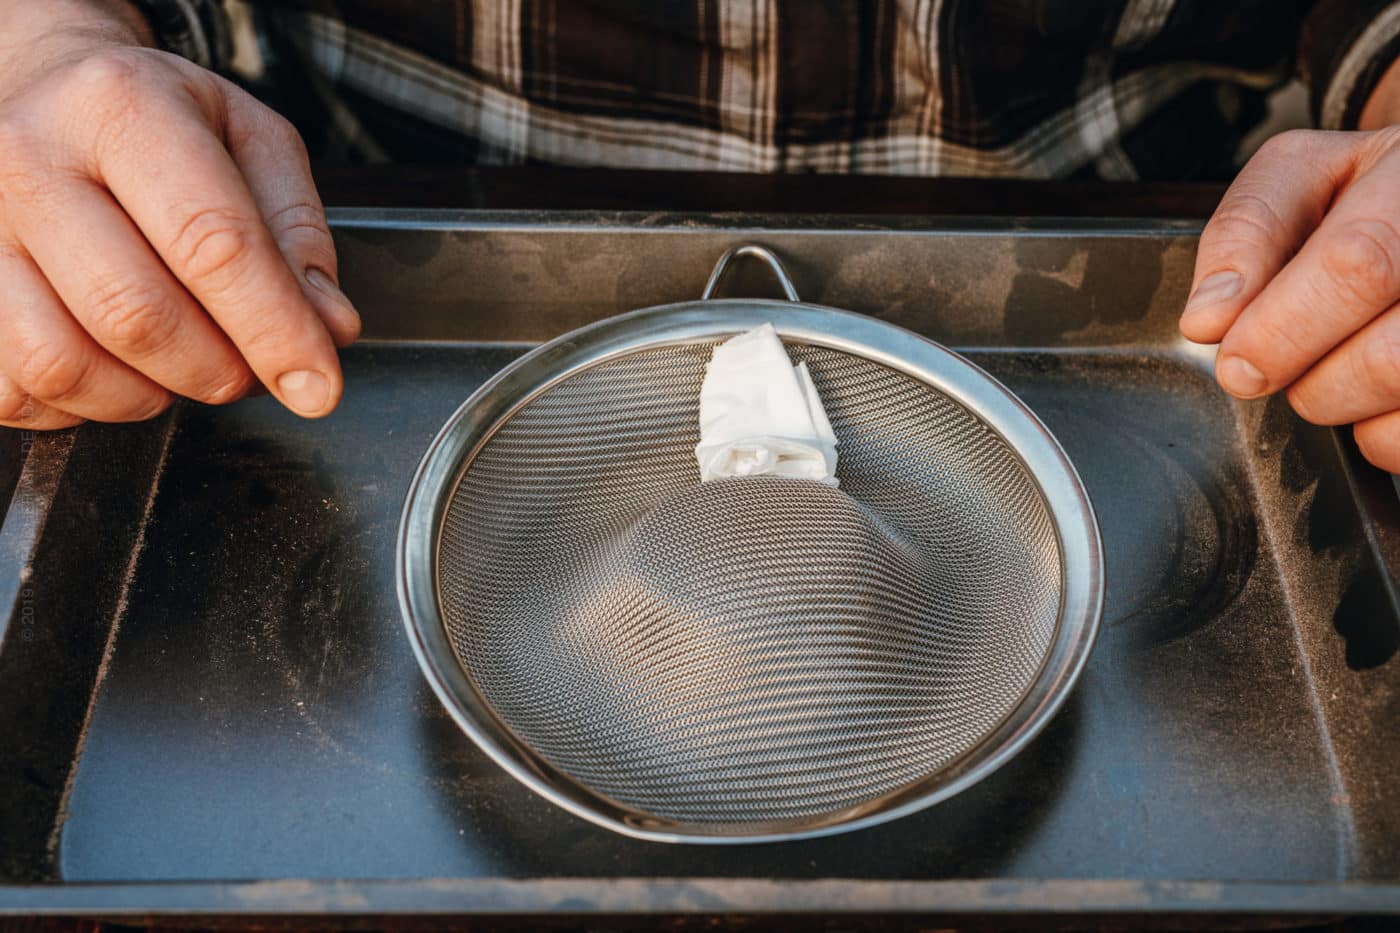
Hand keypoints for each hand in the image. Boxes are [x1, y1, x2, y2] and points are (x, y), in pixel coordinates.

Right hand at [0, 23, 358, 428]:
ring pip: (63, 365)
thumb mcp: (251, 141)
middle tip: (248, 367)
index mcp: (121, 109)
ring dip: (147, 396)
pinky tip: (115, 366)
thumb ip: (297, 234)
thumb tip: (327, 326)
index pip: (212, 244)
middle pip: (136, 315)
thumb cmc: (154, 122)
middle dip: (217, 370)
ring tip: (183, 363)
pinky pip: (15, 390)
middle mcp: (28, 160)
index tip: (317, 384)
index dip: (275, 331)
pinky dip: (82, 406)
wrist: (42, 94)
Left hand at [1181, 126, 1399, 471]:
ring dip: (1339, 402)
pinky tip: (1373, 387)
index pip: (1356, 266)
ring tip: (1334, 358)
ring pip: (1399, 395)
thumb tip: (1208, 320)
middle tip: (1285, 358)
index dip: (1281, 329)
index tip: (1235, 362)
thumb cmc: (1370, 188)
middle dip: (1308, 378)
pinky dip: (1378, 432)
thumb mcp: (1302, 175)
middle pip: (1386, 359)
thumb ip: (1246, 233)